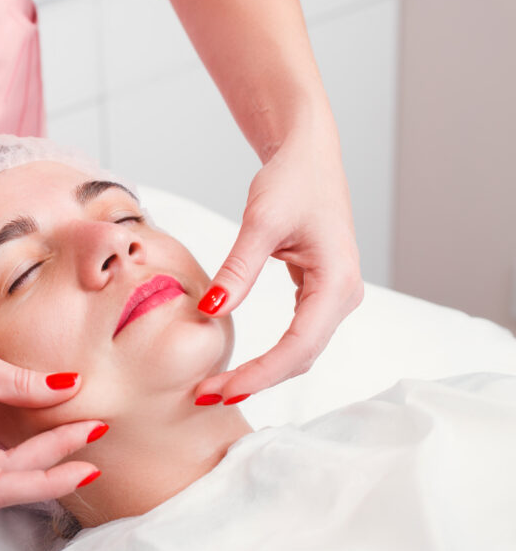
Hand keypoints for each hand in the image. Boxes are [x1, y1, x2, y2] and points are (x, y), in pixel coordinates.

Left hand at [192, 123, 364, 404]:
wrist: (307, 155)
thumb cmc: (290, 180)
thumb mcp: (260, 222)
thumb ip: (237, 269)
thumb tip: (212, 312)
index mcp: (337, 282)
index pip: (298, 346)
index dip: (260, 374)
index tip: (221, 389)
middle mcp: (343, 296)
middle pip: (301, 357)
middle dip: (257, 380)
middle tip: (207, 394)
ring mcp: (333, 296)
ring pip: (300, 352)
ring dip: (262, 372)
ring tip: (217, 385)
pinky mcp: (319, 292)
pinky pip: (297, 336)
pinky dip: (270, 355)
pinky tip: (240, 365)